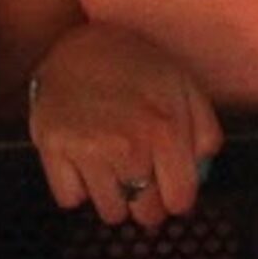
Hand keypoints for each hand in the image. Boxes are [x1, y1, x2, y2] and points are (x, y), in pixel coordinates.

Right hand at [27, 24, 223, 228]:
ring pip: (110, 212)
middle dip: (148, 202)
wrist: (79, 44)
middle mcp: (128, 145)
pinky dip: (78, 187)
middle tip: (141, 178)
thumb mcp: (183, 85)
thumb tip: (203, 169)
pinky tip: (85, 159)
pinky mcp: (53, 151)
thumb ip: (204, 130)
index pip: (179, 200)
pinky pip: (71, 200)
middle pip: (146, 214)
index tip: (170, 188)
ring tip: (113, 167)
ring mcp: (88, 150)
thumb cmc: (136, 65)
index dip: (177, 196)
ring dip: (114, 197)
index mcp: (166, 129)